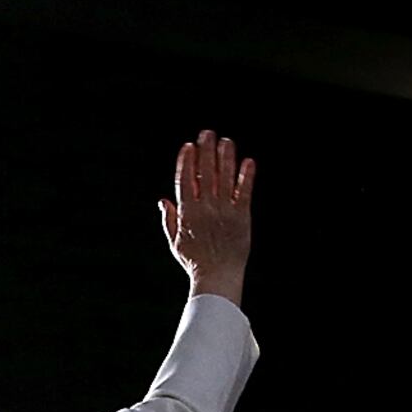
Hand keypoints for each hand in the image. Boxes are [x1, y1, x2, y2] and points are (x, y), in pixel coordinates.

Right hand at [155, 130, 255, 302]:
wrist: (217, 277)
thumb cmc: (195, 262)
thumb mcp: (175, 242)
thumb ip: (169, 219)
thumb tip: (163, 200)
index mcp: (187, 212)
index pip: (185, 180)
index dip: (186, 161)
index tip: (188, 146)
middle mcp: (205, 208)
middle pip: (205, 172)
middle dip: (206, 150)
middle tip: (207, 133)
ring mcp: (224, 211)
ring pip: (225, 177)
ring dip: (226, 157)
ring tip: (226, 141)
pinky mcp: (242, 217)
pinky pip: (245, 192)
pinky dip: (246, 176)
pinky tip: (248, 162)